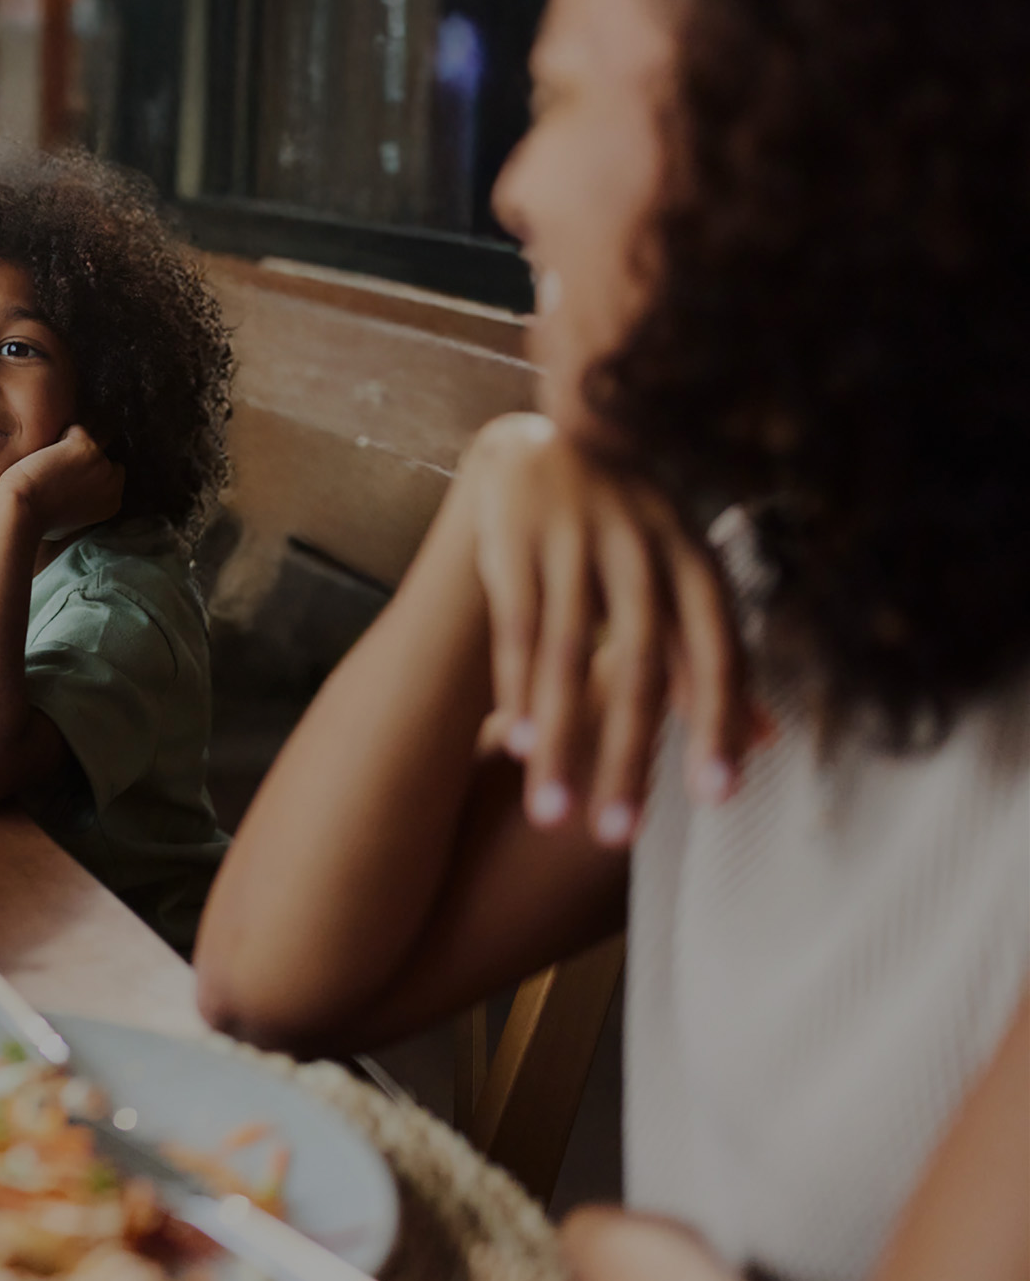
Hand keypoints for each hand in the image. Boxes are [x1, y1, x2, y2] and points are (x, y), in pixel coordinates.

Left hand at [0, 425, 123, 538]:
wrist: (24, 510)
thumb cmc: (37, 518)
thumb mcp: (71, 520)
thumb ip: (86, 503)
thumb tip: (83, 487)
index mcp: (112, 502)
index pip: (112, 474)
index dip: (89, 472)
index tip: (69, 476)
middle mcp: (112, 483)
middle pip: (102, 456)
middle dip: (84, 458)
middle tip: (57, 469)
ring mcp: (101, 462)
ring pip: (91, 440)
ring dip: (72, 446)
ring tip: (50, 465)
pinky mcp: (86, 445)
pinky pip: (75, 430)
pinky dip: (59, 438)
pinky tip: (46, 456)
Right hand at [456, 412, 748, 845]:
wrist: (542, 443)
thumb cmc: (622, 533)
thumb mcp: (678, 580)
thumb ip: (711, 656)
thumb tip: (766, 740)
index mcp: (694, 558)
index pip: (717, 651)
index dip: (719, 723)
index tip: (716, 798)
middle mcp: (641, 545)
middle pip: (639, 665)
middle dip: (628, 756)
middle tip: (617, 837)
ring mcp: (574, 537)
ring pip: (567, 653)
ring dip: (560, 740)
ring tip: (553, 812)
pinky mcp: (513, 537)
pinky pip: (515, 624)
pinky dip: (514, 688)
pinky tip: (514, 744)